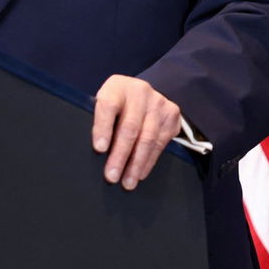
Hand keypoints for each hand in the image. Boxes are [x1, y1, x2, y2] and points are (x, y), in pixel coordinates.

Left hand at [92, 75, 182, 189]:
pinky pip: (161, 142)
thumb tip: (96, 152)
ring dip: (136, 163)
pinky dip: (150, 160)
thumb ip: (99, 121)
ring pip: (148, 137)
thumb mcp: (103, 104)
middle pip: (130, 126)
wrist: (141, 94)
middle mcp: (139, 90)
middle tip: (112, 176)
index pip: (108, 106)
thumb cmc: (116, 105)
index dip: (103, 128)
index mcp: (116, 86)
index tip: (99, 149)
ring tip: (128, 182)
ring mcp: (158, 101)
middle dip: (120, 155)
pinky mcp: (172, 113)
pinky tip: (140, 172)